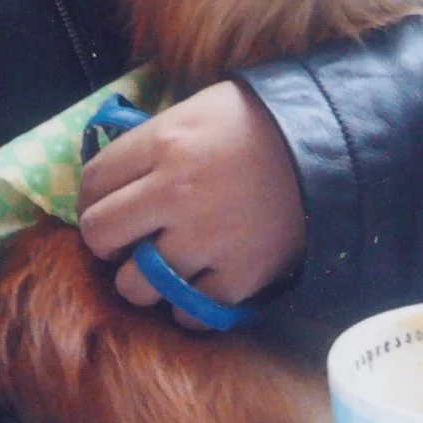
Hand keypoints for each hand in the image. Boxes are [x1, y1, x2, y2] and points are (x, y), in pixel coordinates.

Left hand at [76, 80, 307, 328]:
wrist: (332, 148)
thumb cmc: (260, 121)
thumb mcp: (198, 109)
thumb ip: (153, 139)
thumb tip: (115, 169)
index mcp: (162, 143)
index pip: (91, 181)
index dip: (90, 197)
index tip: (103, 205)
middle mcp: (174, 193)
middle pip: (99, 233)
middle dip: (105, 240)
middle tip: (124, 240)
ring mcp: (205, 240)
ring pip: (135, 284)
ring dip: (141, 280)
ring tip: (160, 268)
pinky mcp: (238, 276)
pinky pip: (188, 312)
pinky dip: (187, 307)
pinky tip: (197, 287)